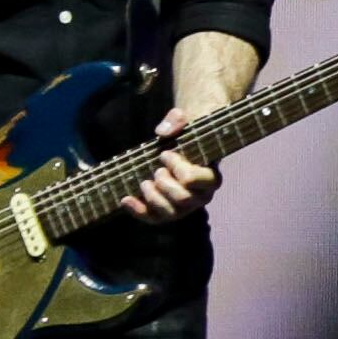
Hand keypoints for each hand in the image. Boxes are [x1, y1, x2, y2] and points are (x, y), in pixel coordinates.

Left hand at [118, 104, 218, 222]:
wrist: (185, 147)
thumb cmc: (188, 134)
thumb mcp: (186, 119)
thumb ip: (177, 120)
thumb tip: (163, 131)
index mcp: (212, 177)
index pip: (192, 180)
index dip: (176, 167)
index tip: (166, 154)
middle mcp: (202, 197)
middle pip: (183, 199)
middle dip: (164, 183)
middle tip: (157, 169)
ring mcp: (185, 208)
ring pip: (169, 213)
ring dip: (153, 197)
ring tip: (145, 182)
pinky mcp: (168, 212)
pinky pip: (154, 219)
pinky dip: (138, 210)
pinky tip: (125, 199)